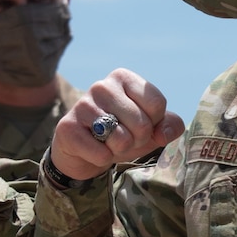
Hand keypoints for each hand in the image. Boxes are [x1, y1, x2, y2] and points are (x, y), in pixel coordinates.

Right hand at [50, 70, 185, 182]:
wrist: (83, 152)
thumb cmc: (122, 133)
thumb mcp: (150, 128)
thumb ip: (169, 125)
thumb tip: (163, 134)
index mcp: (123, 77)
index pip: (157, 104)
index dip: (154, 124)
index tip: (139, 125)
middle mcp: (102, 86)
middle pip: (142, 124)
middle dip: (138, 140)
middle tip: (123, 137)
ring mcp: (82, 105)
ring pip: (122, 139)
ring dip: (120, 150)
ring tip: (108, 142)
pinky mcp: (67, 128)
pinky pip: (101, 154)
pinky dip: (103, 159)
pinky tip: (93, 149)